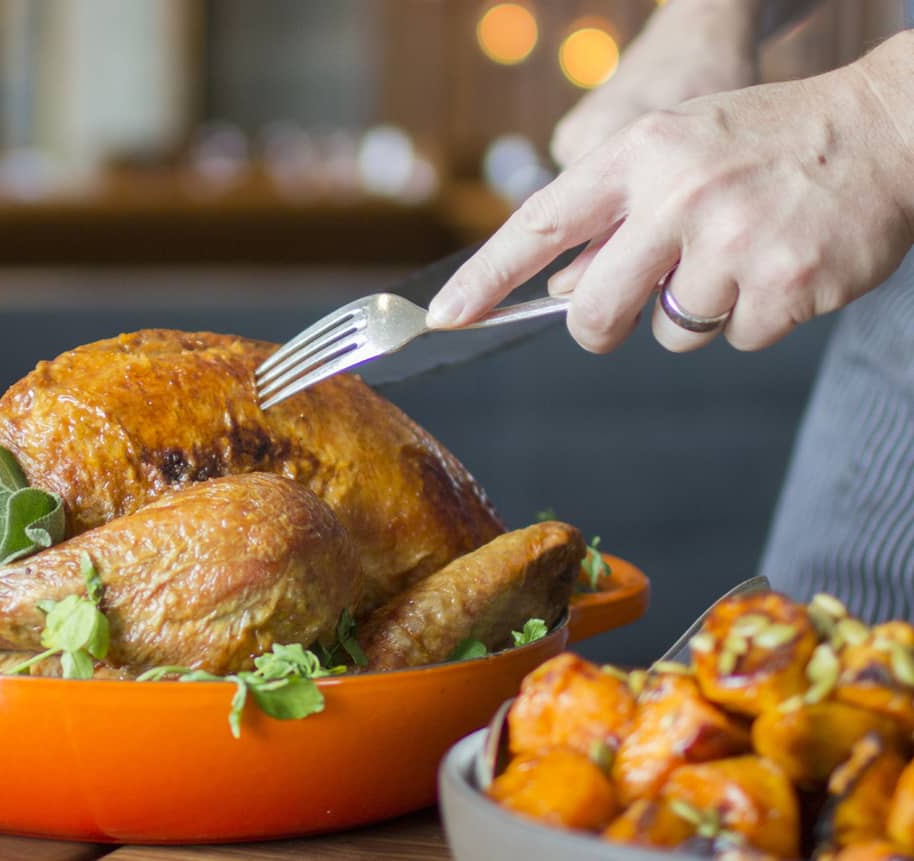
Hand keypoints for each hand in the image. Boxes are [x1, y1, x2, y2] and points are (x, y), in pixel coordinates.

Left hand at [428, 31, 913, 354]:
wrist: (887, 129)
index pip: (540, 224)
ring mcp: (733, 243)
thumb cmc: (769, 143)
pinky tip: (783, 266)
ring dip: (700, 311)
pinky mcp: (785, 285)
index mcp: (641, 156)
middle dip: (601, 327)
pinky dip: (758, 316)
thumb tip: (558, 284)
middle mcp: (679, 197)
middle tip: (629, 310)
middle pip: (596, 311)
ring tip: (743, 252)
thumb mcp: (680, 150)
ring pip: (674, 332)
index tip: (444, 316)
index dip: (485, 277)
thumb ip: (618, 214)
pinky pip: (738, 339)